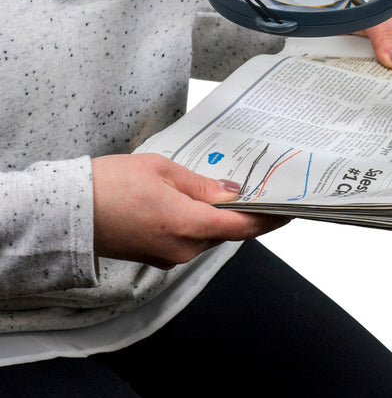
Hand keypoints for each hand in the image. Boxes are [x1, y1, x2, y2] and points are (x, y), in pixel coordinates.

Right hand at [92, 153, 287, 268]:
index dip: (269, 218)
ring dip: (220, 216)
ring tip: (230, 189)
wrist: (69, 210)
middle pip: (227, 231)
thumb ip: (201, 185)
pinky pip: (189, 238)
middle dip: (244, 212)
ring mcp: (168, 255)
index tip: (288, 208)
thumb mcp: (161, 171)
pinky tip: (199, 201)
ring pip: (208, 235)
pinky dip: (200, 222)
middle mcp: (182, 248)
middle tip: (261, 188)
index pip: (242, 226)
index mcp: (187, 225)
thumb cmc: (110, 185)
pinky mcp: (156, 255)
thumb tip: (231, 193)